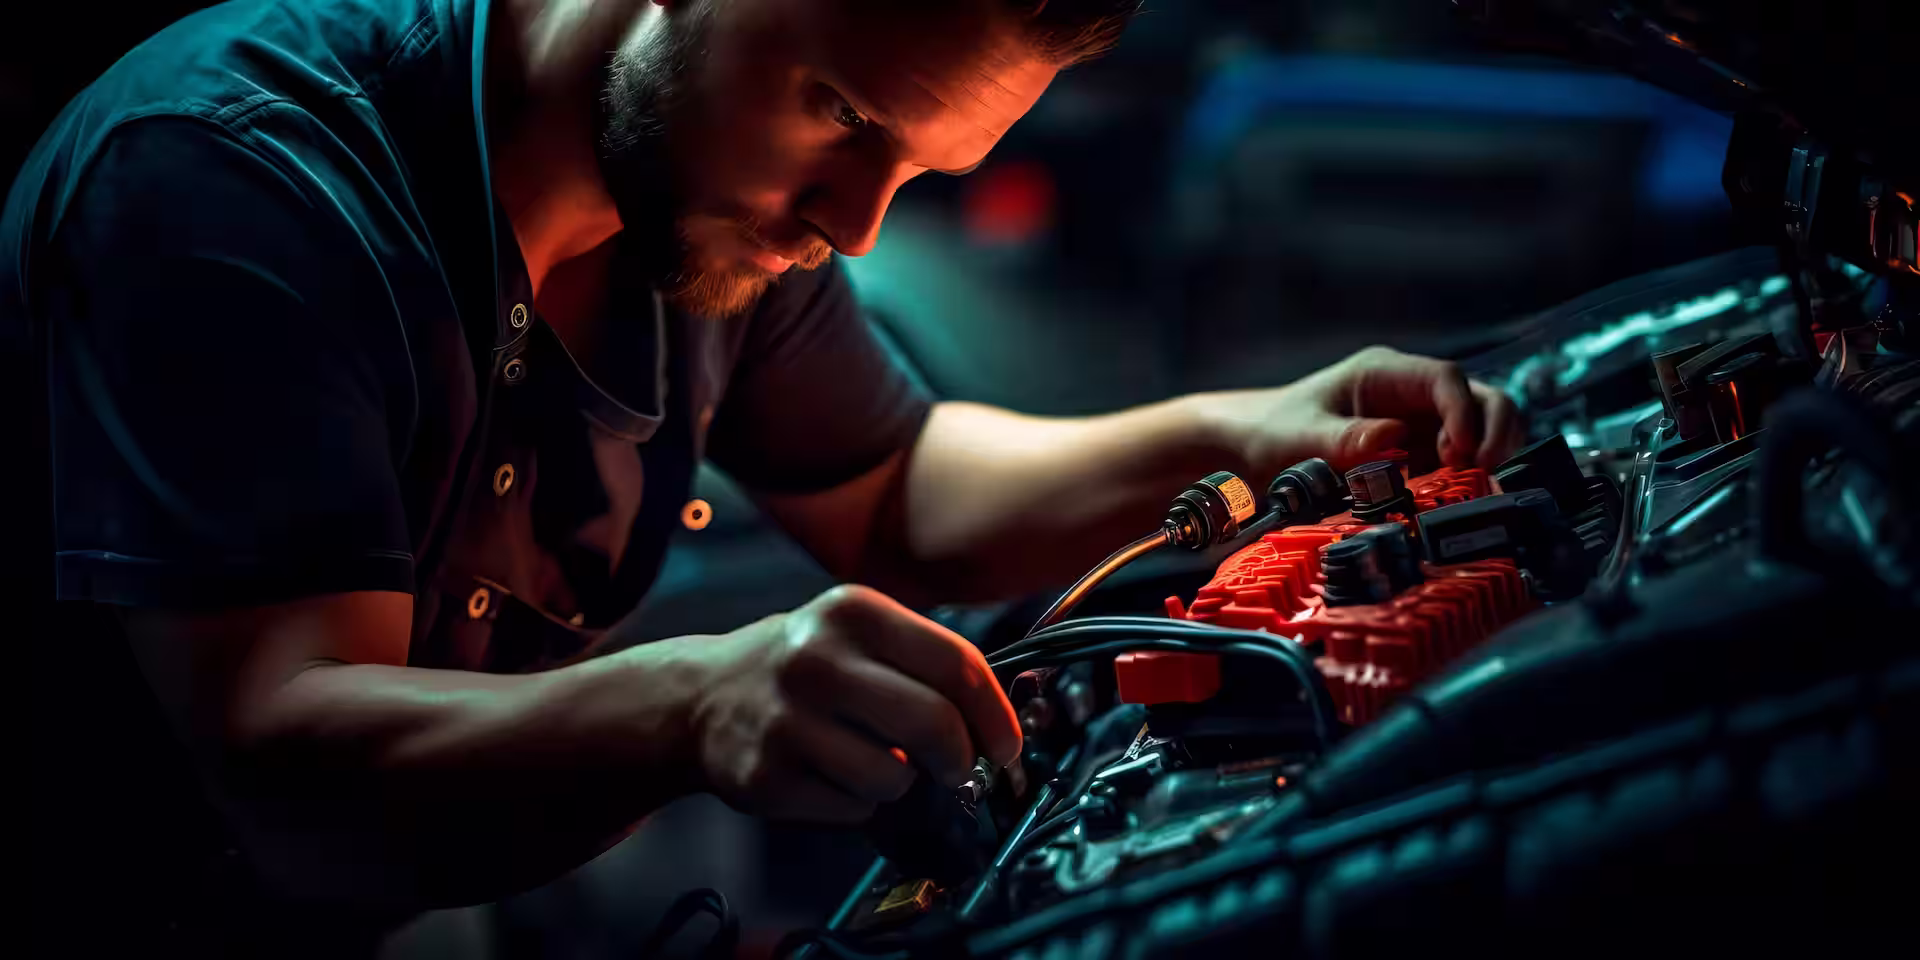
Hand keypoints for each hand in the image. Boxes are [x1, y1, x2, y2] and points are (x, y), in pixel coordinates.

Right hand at [677, 584, 1021, 822]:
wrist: (700, 697)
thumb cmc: (800, 666)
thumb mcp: (856, 634)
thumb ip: (925, 664)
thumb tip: (999, 721)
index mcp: (853, 612)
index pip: (956, 664)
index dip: (995, 714)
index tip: (1005, 744)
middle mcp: (817, 658)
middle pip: (933, 723)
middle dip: (961, 759)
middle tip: (959, 769)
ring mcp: (788, 719)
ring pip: (894, 775)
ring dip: (900, 781)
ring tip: (870, 759)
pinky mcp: (768, 774)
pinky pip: (852, 807)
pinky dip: (856, 801)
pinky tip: (830, 773)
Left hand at [1195, 345, 1523, 475]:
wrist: (1250, 451)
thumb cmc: (1269, 433)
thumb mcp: (1298, 438)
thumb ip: (1343, 439)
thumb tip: (1393, 438)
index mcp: (1384, 373)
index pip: (1445, 379)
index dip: (1464, 414)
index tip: (1460, 455)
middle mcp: (1411, 394)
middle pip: (1482, 398)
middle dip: (1493, 434)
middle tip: (1480, 475)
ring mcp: (1421, 425)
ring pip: (1483, 430)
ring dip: (1488, 458)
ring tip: (1471, 492)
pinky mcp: (1421, 457)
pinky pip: (1462, 465)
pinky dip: (1469, 482)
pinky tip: (1451, 505)